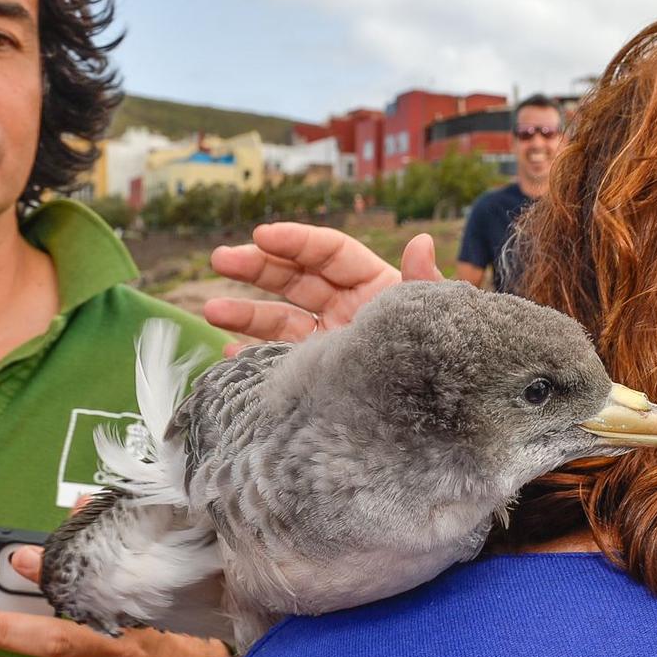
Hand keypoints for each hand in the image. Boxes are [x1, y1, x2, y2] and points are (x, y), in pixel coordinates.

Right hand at [205, 221, 441, 356]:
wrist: (445, 421)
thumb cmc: (445, 358)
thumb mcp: (435, 319)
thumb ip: (424, 281)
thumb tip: (422, 239)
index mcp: (375, 286)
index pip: (329, 253)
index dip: (295, 241)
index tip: (261, 235)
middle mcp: (347, 311)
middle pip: (296, 279)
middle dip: (257, 266)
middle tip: (220, 259)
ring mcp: (330, 344)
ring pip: (280, 319)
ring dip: (244, 312)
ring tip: (210, 311)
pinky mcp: (319, 377)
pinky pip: (280, 363)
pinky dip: (254, 359)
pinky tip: (230, 357)